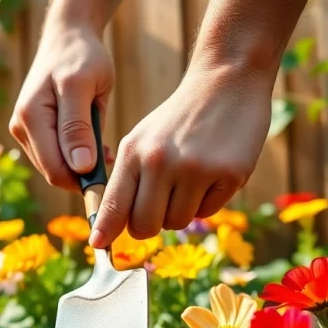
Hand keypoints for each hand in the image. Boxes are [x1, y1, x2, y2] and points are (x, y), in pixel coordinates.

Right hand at [9, 23, 113, 189]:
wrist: (69, 37)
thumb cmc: (80, 56)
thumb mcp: (82, 87)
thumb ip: (78, 127)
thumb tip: (80, 168)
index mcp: (30, 119)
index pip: (54, 169)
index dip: (82, 180)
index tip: (111, 174)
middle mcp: (21, 128)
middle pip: (53, 171)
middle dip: (82, 172)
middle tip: (112, 157)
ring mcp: (25, 130)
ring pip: (56, 166)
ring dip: (81, 164)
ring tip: (105, 147)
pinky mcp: (35, 131)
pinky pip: (56, 155)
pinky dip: (77, 157)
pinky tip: (97, 147)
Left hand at [89, 65, 273, 246]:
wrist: (225, 82)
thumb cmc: (179, 119)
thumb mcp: (142, 139)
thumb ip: (126, 180)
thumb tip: (108, 227)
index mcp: (134, 152)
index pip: (113, 204)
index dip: (105, 230)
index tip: (98, 245)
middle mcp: (160, 162)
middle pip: (145, 226)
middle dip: (149, 226)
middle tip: (158, 208)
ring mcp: (195, 169)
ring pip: (177, 222)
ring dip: (181, 211)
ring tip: (189, 179)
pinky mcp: (229, 173)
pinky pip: (208, 211)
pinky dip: (208, 200)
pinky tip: (212, 171)